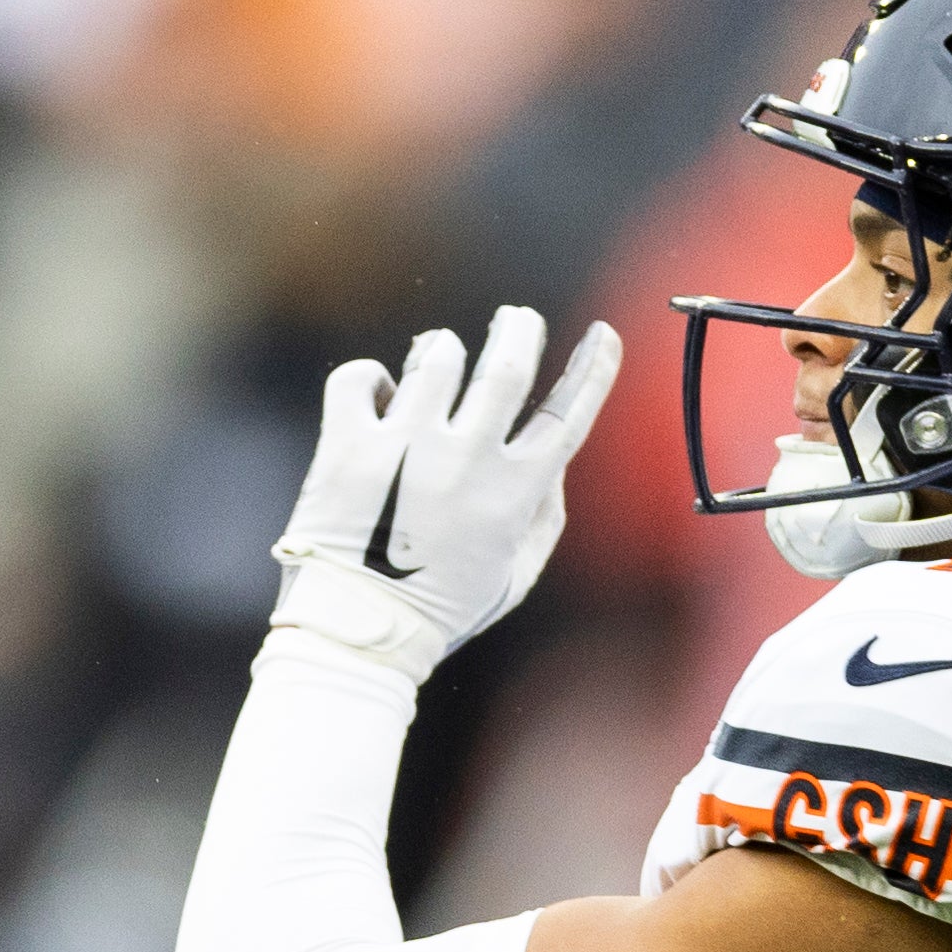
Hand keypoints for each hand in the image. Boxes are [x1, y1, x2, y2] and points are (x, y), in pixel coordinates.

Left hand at [271, 306, 620, 677]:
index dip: (594, 368)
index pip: (568, 414)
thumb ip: (544, 514)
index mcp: (514, 494)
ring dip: (440, 348)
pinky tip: (376, 393)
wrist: (357, 633)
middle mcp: (466, 462)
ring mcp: (405, 450)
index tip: (603, 333)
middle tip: (516, 318)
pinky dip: (369, 376)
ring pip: (436, 357)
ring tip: (437, 356)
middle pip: (507, 366)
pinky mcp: (349, 447)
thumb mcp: (515, 574)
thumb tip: (551, 456)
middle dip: (519, 328)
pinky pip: (359, 378)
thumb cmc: (441, 609)